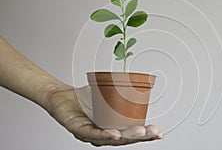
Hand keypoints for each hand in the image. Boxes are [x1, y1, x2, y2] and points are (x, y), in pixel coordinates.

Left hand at [46, 88, 162, 145]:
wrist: (61, 96)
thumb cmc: (84, 99)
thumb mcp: (107, 96)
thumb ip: (121, 93)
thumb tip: (140, 82)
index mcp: (111, 129)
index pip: (130, 135)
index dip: (146, 136)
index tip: (159, 133)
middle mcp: (102, 136)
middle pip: (124, 140)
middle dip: (141, 137)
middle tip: (153, 132)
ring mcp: (90, 135)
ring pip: (112, 139)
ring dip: (127, 136)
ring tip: (140, 132)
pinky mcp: (78, 130)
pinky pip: (93, 133)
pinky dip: (105, 134)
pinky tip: (115, 134)